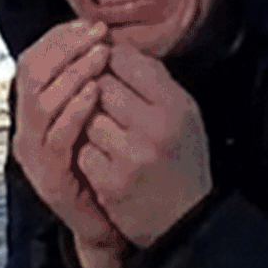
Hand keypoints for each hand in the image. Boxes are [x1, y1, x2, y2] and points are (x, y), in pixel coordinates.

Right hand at [11, 19, 131, 267]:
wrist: (104, 223)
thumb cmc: (105, 167)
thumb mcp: (96, 118)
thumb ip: (91, 85)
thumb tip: (106, 42)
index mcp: (35, 111)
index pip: (34, 60)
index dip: (59, 38)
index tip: (90, 24)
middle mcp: (27, 128)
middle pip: (30, 73)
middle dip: (65, 48)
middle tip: (97, 34)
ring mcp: (34, 153)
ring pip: (40, 101)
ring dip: (72, 73)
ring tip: (99, 56)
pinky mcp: (48, 174)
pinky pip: (57, 135)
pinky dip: (74, 110)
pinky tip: (95, 93)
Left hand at [80, 45, 213, 251]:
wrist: (185, 221)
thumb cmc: (181, 162)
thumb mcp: (184, 114)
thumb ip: (154, 81)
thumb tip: (114, 46)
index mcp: (175, 105)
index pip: (127, 60)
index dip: (109, 60)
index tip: (106, 66)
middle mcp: (154, 127)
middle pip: (101, 85)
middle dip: (97, 92)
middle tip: (106, 106)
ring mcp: (130, 156)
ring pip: (87, 118)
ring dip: (91, 125)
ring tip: (110, 138)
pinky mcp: (110, 182)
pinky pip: (82, 151)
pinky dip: (88, 155)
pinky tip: (106, 163)